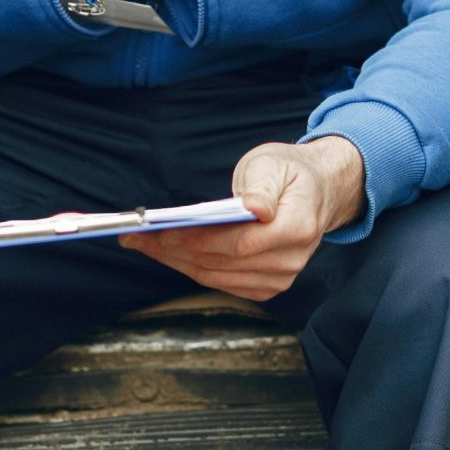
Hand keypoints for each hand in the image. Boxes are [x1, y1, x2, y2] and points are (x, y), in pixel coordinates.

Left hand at [122, 136, 364, 300]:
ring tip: (141, 243)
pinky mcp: (266, 286)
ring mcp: (280, 278)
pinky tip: (166, 252)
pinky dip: (189, 267)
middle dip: (173, 250)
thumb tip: (253, 208)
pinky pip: (219, 281)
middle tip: (135, 237)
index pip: (240, 243)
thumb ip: (261, 186)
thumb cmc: (289, 173)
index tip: (162, 231)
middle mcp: (291, 260)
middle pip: (221, 264)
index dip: (198, 240)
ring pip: (215, 276)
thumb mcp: (273, 164)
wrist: (315, 192)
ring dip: (174, 260)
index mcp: (298, 227)